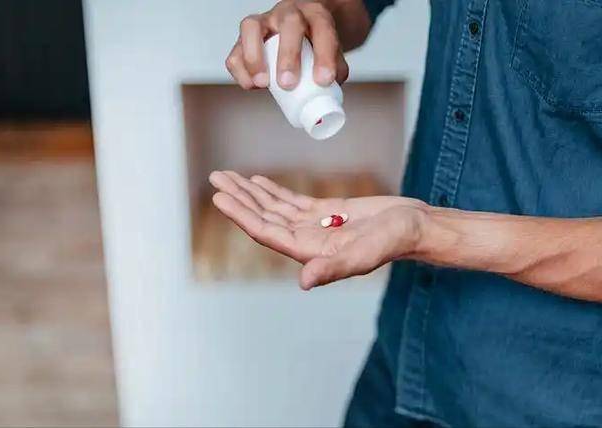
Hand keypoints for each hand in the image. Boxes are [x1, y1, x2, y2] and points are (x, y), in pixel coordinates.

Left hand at [209, 171, 428, 288]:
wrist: (416, 226)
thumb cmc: (395, 240)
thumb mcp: (366, 253)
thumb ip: (334, 268)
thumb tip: (303, 282)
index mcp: (310, 251)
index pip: (266, 232)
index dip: (242, 215)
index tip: (220, 198)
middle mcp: (307, 239)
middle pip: (264, 217)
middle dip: (239, 198)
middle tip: (216, 178)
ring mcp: (315, 225)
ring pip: (275, 207)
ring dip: (251, 191)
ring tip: (228, 176)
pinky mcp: (326, 210)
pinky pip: (292, 200)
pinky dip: (273, 190)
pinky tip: (258, 181)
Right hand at [226, 0, 348, 89]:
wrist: (301, 30)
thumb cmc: (315, 43)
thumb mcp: (333, 53)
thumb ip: (335, 70)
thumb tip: (328, 92)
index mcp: (315, 15)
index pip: (323, 29)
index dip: (324, 55)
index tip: (324, 81)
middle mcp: (288, 13)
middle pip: (289, 23)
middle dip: (287, 55)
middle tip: (288, 83)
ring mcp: (264, 22)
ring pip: (252, 27)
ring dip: (254, 57)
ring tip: (262, 84)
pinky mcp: (245, 38)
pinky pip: (235, 50)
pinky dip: (240, 69)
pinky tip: (250, 85)